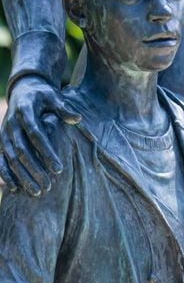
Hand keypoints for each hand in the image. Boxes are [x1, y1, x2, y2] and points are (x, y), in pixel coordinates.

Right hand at [0, 76, 79, 194]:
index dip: (47, 152)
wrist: (23, 90)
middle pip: (22, 151)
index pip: (36, 135)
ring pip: (11, 159)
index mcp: (25, 112)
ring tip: (37, 192)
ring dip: (23, 176)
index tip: (59, 169)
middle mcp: (11, 124)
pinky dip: (5, 175)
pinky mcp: (0, 142)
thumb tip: (77, 118)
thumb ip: (64, 108)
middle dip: (35, 170)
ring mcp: (4, 134)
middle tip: (49, 186)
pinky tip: (15, 189)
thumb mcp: (53, 96)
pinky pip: (0, 161)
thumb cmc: (42, 96)